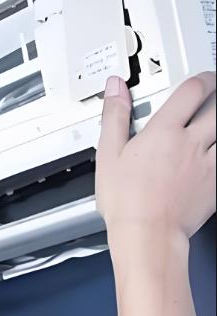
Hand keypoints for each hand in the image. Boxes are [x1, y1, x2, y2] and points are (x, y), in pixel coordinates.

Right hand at [96, 72, 215, 244]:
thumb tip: (115, 88)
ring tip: (214, 124)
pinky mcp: (216, 184)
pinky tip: (214, 155)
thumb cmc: (126, 200)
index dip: (200, 80)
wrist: (147, 234)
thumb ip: (114, 116)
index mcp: (163, 132)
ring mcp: (208, 164)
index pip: (191, 92)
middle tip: (214, 93)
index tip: (200, 80)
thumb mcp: (108, 153)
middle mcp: (191, 144)